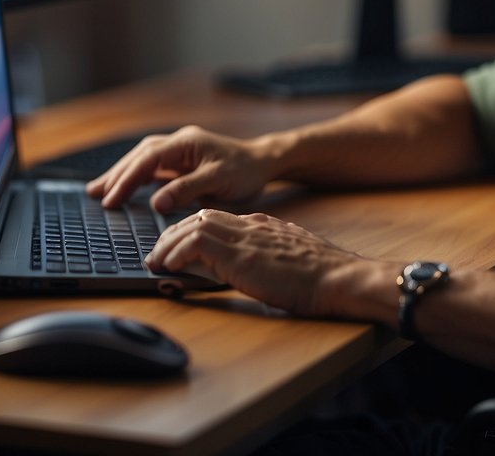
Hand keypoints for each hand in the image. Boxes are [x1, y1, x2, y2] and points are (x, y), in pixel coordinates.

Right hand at [86, 126, 273, 212]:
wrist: (263, 162)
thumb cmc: (245, 171)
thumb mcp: (219, 181)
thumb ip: (187, 189)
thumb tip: (156, 202)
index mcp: (186, 143)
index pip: (148, 160)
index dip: (127, 179)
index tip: (111, 199)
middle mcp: (179, 143)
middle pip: (139, 156)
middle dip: (116, 174)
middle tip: (95, 194)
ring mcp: (179, 151)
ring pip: (142, 160)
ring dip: (121, 174)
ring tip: (99, 190)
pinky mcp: (181, 161)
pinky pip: (152, 168)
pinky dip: (135, 177)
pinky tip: (123, 188)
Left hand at [146, 209, 390, 317]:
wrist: (340, 277)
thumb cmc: (323, 277)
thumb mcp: (291, 259)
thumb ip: (269, 257)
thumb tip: (251, 270)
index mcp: (263, 225)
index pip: (218, 219)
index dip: (193, 231)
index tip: (177, 246)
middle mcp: (251, 225)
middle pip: (200, 217)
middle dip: (173, 234)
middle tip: (157, 253)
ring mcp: (245, 237)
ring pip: (192, 226)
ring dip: (168, 244)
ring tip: (155, 261)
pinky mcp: (239, 254)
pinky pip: (195, 243)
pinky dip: (177, 253)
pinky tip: (168, 267)